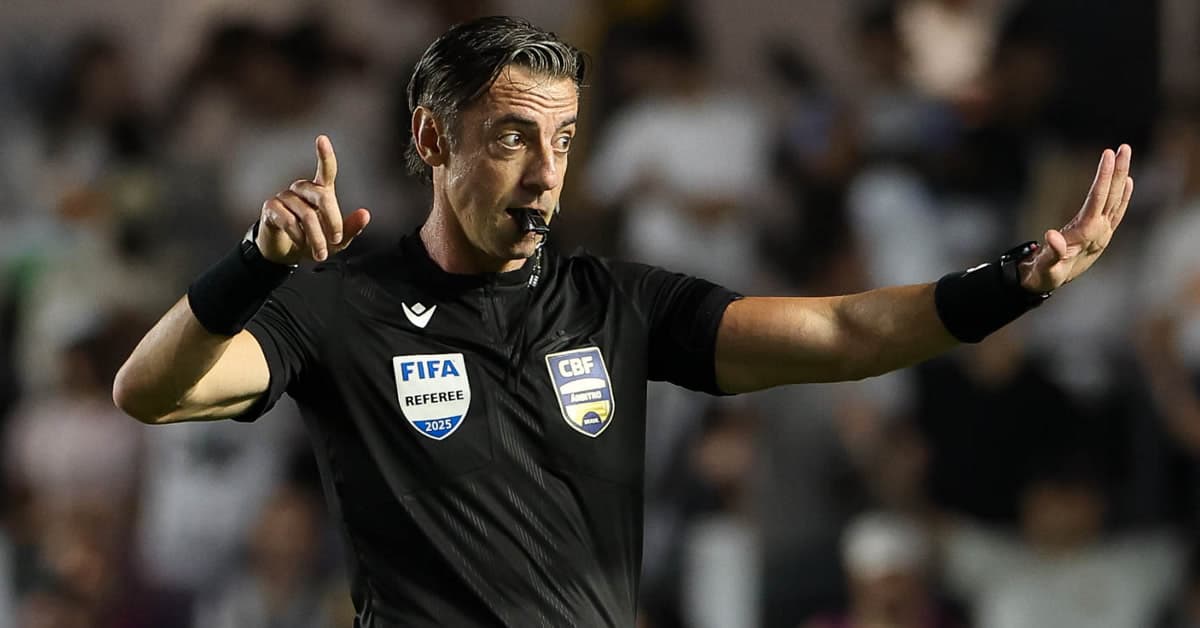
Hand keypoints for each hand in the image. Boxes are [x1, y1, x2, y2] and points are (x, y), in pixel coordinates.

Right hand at [257, 135, 370, 263]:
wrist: (285, 253)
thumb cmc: (312, 241)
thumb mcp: (336, 240)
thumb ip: (351, 228)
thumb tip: (366, 214)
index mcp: (320, 191)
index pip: (325, 170)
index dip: (324, 155)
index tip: (322, 139)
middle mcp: (302, 189)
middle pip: (322, 196)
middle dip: (333, 221)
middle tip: (336, 241)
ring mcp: (285, 197)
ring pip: (306, 215)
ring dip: (316, 238)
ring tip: (319, 253)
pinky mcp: (271, 208)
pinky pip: (289, 221)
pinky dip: (298, 236)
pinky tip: (300, 243)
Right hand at [1019, 144, 1132, 292]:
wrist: (1049, 284)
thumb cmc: (1044, 274)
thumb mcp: (1045, 266)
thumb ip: (1050, 253)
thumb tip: (1050, 236)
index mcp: (1087, 235)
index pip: (1097, 199)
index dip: (1103, 177)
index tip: (1106, 155)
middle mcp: (1100, 231)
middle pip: (1112, 195)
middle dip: (1118, 170)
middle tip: (1124, 147)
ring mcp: (1102, 232)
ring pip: (1116, 199)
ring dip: (1122, 177)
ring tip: (1125, 155)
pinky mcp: (1100, 233)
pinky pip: (1116, 210)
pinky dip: (1123, 194)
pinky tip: (1127, 181)